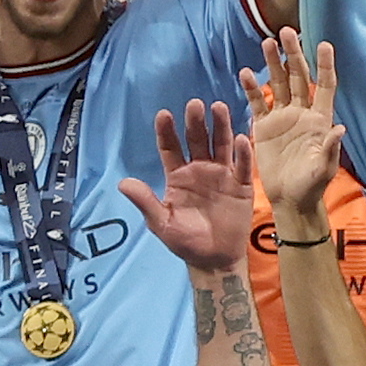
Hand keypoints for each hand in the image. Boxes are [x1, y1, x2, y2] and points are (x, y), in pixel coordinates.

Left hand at [120, 99, 258, 264]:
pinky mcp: (242, 185)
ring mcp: (222, 175)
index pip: (170, 148)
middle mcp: (200, 169)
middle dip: (195, 122)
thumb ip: (145, 201)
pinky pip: (243, 166)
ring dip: (221, 126)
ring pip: (221, 145)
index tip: (164, 115)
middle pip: (197, 140)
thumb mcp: (161, 223)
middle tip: (194, 104)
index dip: (167, 131)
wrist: (213, 260)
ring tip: (218, 108)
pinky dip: (243, 153)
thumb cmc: (185, 241)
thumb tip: (122, 183)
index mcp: (178, 175)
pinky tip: (241, 139)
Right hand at [239, 40, 341, 214]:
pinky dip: (251, 88)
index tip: (324, 44)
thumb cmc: (312, 185)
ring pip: (278, 84)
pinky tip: (245, 73)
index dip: (325, 65)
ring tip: (268, 42)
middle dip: (294, 54)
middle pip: (299, 77)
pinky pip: (257, 102)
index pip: (325, 86)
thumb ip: (330, 148)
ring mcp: (282, 117)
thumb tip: (340, 128)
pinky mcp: (264, 126)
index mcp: (320, 119)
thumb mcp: (324, 169)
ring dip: (274, 63)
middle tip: (288, 31)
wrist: (290, 199)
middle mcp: (302, 113)